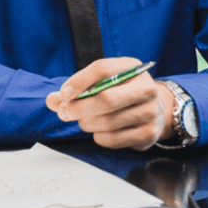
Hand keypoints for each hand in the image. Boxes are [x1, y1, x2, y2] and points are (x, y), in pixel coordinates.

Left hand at [46, 57, 171, 149]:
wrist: (155, 110)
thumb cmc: (122, 93)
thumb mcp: (104, 82)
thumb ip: (77, 89)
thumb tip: (52, 100)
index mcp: (132, 68)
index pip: (102, 69)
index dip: (79, 81)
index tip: (64, 93)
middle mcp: (146, 88)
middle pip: (105, 99)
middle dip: (79, 108)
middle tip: (64, 112)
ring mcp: (150, 112)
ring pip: (107, 122)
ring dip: (87, 123)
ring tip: (83, 121)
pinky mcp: (148, 133)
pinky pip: (114, 139)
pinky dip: (99, 137)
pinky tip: (99, 131)